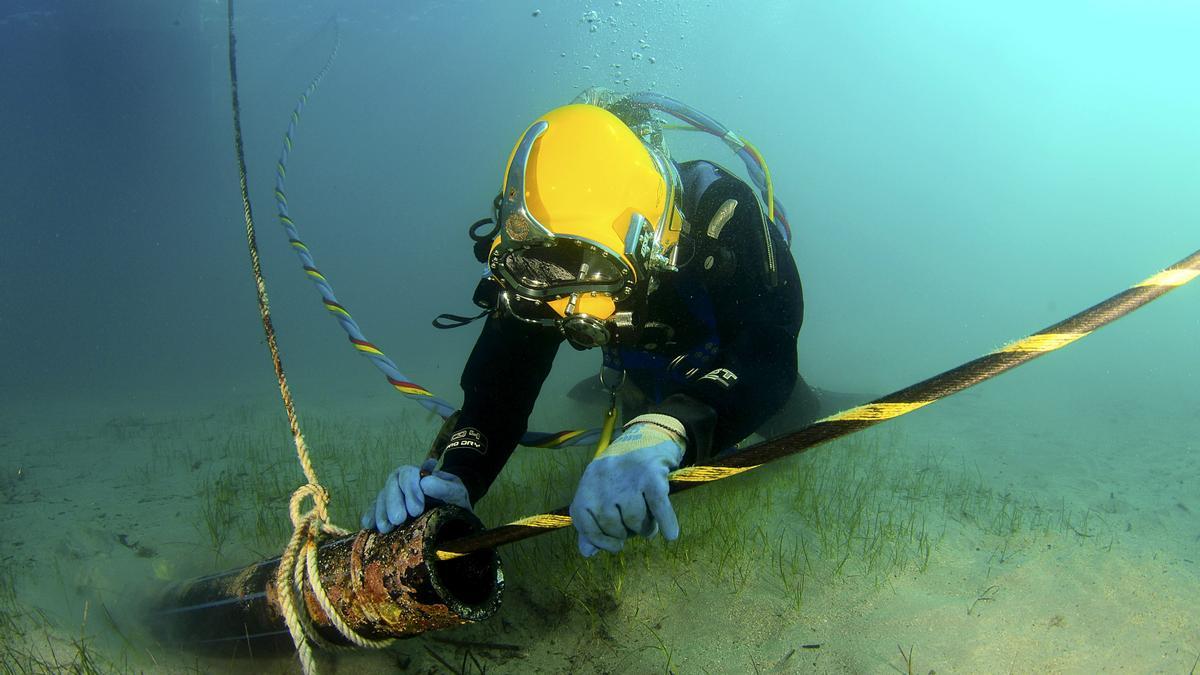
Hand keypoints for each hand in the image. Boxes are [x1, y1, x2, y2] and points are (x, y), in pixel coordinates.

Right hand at [362, 458, 470, 533]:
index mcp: (419, 474)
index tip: (417, 510)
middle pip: (391, 485)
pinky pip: (373, 510)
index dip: (409, 489)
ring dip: (381, 513)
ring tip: (386, 529)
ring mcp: (393, 497)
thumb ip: (445, 488)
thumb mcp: (457, 493)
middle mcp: (403, 483)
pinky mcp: (387, 511)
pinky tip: (368, 525)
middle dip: (393, 502)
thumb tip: (425, 483)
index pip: (408, 474)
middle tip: (399, 520)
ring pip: (380, 498)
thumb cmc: (455, 502)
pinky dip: (370, 516)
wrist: (455, 519)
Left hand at [569, 417, 685, 555]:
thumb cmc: (623, 471)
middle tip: (635, 530)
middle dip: (624, 533)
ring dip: (645, 528)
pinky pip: (658, 507)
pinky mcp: (652, 474)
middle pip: (610, 523)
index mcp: (588, 483)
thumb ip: (591, 521)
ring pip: (635, 518)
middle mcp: (604, 479)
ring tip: (650, 525)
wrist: (648, 435)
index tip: (614, 545)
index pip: (584, 521)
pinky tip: (671, 534)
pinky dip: (666, 522)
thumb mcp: (601, 490)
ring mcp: (628, 477)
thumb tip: (587, 552)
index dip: (598, 539)